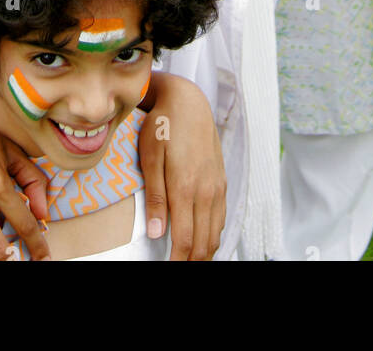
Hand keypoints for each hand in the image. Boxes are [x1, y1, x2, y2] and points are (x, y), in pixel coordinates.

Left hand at [138, 73, 226, 260]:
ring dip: (204, 253)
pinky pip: (221, 217)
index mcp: (186, 187)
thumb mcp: (151, 157)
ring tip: (190, 262)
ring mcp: (217, 187)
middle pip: (202, 243)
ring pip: (215, 233)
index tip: (168, 270)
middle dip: (191, 262)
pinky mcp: (221, 181)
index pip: (184, 239)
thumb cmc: (163, 126)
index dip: (177, 261)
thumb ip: (154, 196)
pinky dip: (213, 236)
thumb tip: (155, 233)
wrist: (189, 101)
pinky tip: (203, 241)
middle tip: (177, 269)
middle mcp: (206, 191)